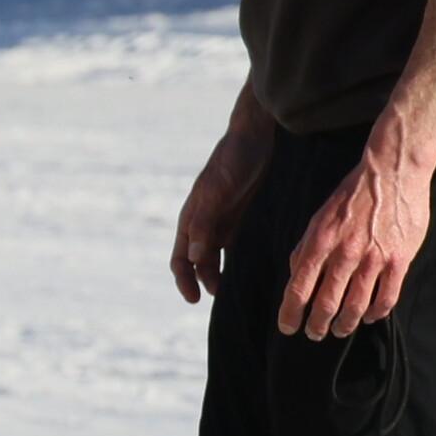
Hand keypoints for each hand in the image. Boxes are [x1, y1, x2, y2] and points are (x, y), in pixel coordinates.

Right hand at [171, 118, 267, 303]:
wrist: (256, 136)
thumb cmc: (233, 161)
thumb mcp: (217, 192)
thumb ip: (204, 224)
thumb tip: (192, 259)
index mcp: (191, 218)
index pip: (180, 258)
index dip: (184, 280)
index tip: (195, 299)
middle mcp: (203, 223)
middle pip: (197, 261)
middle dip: (204, 281)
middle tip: (222, 298)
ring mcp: (222, 220)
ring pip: (215, 255)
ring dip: (220, 273)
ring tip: (235, 290)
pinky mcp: (241, 215)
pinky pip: (235, 244)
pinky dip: (238, 259)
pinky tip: (252, 269)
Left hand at [278, 135, 431, 338]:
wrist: (392, 174)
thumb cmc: (352, 196)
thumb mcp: (319, 218)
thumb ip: (306, 248)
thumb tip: (294, 275)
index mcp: (319, 243)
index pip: (298, 289)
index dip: (290, 314)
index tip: (287, 328)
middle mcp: (344, 254)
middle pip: (326, 304)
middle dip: (316, 325)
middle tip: (313, 334)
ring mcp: (373, 259)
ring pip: (356, 306)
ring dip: (345, 325)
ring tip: (339, 331)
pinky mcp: (399, 260)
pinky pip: (387, 298)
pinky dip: (376, 313)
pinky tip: (369, 317)